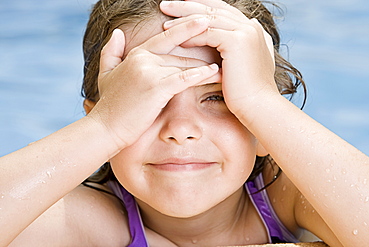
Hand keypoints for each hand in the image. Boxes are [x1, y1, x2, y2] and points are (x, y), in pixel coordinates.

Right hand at [88, 19, 219, 149]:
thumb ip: (111, 51)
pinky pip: (184, 78)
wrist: (105, 128)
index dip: (186, 29)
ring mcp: (149, 71)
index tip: (204, 20)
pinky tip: (215, 73)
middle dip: (203, 50)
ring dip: (207, 64)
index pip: (166, 37)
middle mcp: (143, 58)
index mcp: (136, 54)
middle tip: (223, 45)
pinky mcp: (156, 88)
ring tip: (226, 64)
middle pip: (180, 51)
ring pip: (184, 64)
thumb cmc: (110, 105)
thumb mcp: (106, 73)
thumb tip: (117, 32)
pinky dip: (201, 75)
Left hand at [161, 0, 277, 122]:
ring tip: (165, 21)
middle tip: (167, 4)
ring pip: (208, 19)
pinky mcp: (237, 41)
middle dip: (187, 5)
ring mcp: (245, 32)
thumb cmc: (248, 91)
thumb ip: (243, 46)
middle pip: (213, 9)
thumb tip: (237, 35)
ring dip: (184, 19)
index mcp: (252, 28)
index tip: (180, 7)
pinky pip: (208, 34)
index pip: (221, 9)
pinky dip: (192, 36)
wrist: (258, 105)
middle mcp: (250, 25)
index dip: (200, 6)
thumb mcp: (244, 63)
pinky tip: (177, 39)